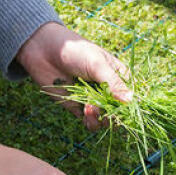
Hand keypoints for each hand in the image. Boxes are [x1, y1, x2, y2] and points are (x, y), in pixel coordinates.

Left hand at [15, 22, 130, 129]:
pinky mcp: (79, 108)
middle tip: (105, 111)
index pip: (131, 95)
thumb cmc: (75, 51)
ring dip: (101, 119)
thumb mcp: (97, 64)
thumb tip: (131, 100)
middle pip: (120, 112)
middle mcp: (108, 90)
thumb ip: (113, 83)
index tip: (125, 109)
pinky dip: (90, 122)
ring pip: (106, 120)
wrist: (44, 51)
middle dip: (114, 114)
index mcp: (118, 76)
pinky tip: (84, 112)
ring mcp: (94, 100)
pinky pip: (91, 123)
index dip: (131, 105)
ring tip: (89, 109)